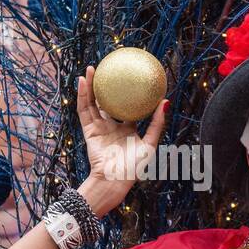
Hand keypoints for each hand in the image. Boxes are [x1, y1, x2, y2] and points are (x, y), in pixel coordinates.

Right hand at [76, 64, 167, 208]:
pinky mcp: (89, 131)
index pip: (127, 108)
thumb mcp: (150, 142)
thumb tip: (165, 101)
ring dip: (91, 86)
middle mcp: (112, 127)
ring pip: (93, 103)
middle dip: (106, 86)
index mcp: (127, 129)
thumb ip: (156, 122)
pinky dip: (83, 95)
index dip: (127, 94)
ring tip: (92, 68)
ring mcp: (99, 128)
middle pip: (107, 102)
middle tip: (109, 68)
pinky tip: (83, 81)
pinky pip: (84, 110)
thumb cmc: (135, 166)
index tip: (129, 79)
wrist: (115, 180)